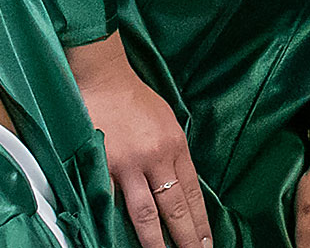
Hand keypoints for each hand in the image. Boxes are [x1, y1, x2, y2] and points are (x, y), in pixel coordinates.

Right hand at [68, 33, 212, 247]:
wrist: (104, 78)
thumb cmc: (134, 99)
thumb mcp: (167, 121)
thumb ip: (172, 153)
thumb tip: (178, 183)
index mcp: (176, 145)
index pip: (193, 192)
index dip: (199, 220)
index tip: (206, 242)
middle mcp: (157, 158)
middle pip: (175, 207)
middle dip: (185, 237)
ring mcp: (129, 165)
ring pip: (146, 213)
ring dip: (155, 241)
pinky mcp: (103, 167)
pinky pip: (111, 202)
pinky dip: (116, 223)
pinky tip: (120, 239)